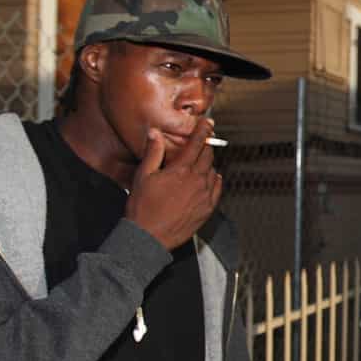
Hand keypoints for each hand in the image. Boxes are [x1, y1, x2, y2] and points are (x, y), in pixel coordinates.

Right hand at [125, 117, 221, 249]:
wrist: (148, 237)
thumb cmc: (142, 207)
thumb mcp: (143, 176)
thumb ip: (153, 152)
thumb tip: (155, 133)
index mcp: (181, 170)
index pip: (197, 144)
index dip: (203, 131)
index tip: (208, 123)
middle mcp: (197, 181)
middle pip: (208, 156)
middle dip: (205, 146)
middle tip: (202, 142)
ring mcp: (204, 196)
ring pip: (213, 172)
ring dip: (208, 164)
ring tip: (200, 163)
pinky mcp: (207, 209)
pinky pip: (217, 189)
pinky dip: (215, 180)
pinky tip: (210, 179)